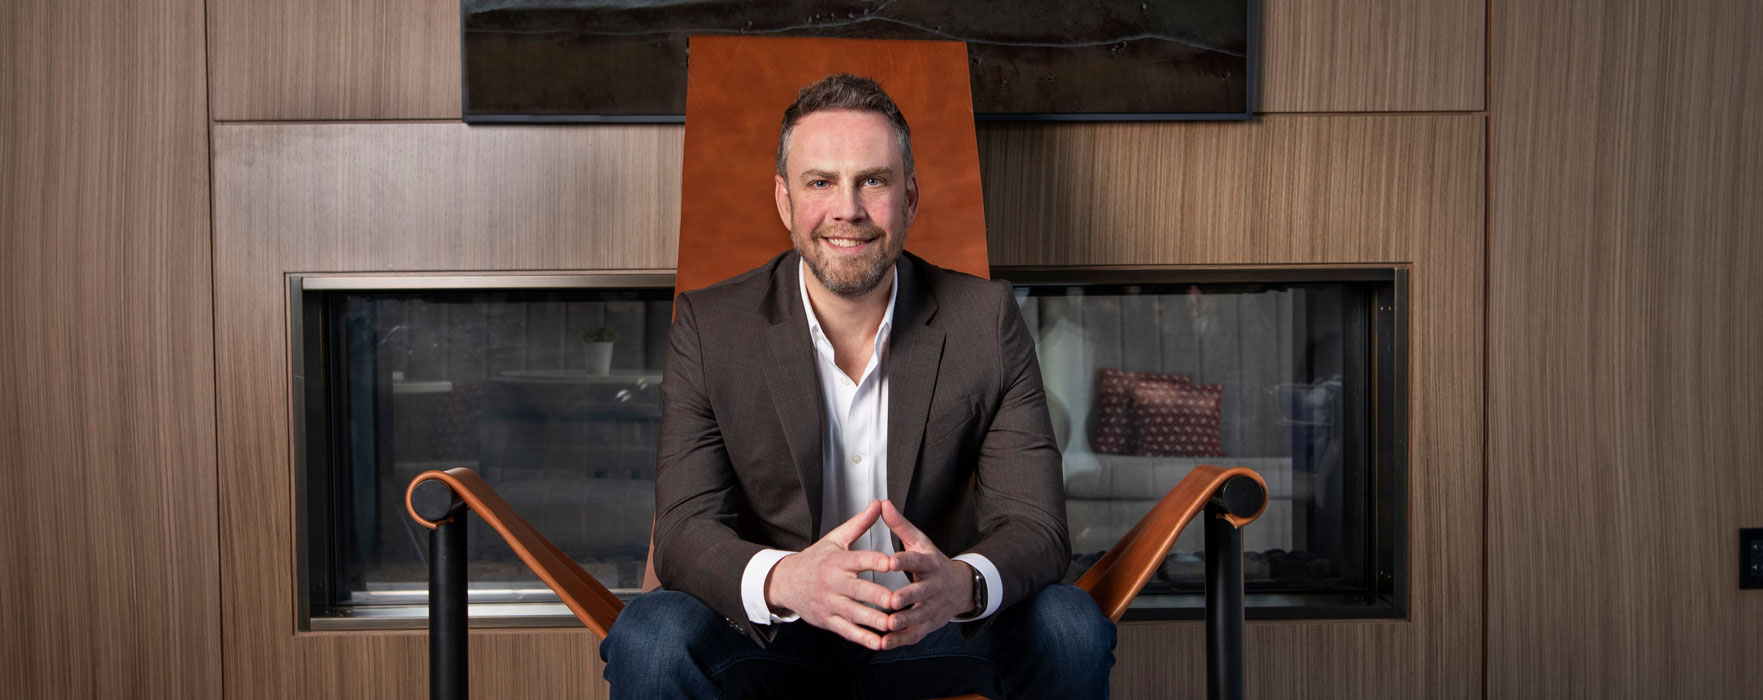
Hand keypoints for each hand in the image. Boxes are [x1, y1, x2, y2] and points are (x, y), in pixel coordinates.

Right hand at [765, 500, 896, 649]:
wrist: (785, 582)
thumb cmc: (815, 559)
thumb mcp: (835, 539)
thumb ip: (859, 524)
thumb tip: (879, 504)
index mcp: (837, 560)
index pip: (859, 560)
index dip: (875, 561)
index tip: (892, 563)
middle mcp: (833, 583)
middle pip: (858, 590)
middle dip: (878, 596)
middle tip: (897, 600)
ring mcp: (830, 603)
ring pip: (854, 614)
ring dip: (873, 621)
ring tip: (893, 624)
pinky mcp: (828, 620)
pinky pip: (847, 631)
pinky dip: (863, 638)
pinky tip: (879, 642)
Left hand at [878, 500, 973, 649]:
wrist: (961, 587)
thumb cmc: (933, 563)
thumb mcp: (920, 542)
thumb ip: (900, 526)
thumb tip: (883, 504)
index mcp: (930, 563)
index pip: (918, 561)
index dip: (905, 561)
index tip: (890, 561)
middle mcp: (933, 586)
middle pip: (921, 592)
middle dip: (907, 597)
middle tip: (891, 600)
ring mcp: (933, 607)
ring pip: (919, 616)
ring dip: (904, 621)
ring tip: (888, 624)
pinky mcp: (929, 624)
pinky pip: (916, 634)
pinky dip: (901, 640)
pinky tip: (885, 643)